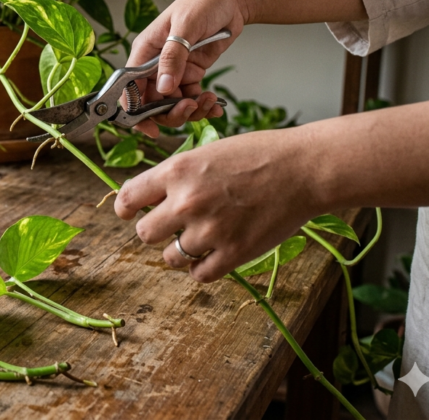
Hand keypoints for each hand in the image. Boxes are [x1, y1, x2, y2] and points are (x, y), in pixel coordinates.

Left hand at [113, 128, 322, 281]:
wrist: (303, 169)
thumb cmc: (257, 155)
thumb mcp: (206, 153)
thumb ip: (176, 176)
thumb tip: (149, 199)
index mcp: (177, 171)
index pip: (127, 198)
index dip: (125, 208)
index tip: (128, 213)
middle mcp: (186, 202)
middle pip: (144, 233)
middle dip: (155, 230)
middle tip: (172, 225)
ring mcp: (209, 230)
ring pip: (169, 258)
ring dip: (179, 251)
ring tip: (198, 238)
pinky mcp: (233, 253)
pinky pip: (199, 274)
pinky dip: (202, 267)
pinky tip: (212, 254)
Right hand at [124, 0, 246, 137]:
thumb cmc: (203, 2)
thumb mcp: (186, 27)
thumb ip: (172, 58)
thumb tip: (164, 88)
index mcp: (144, 51)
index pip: (130, 88)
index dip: (136, 111)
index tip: (151, 127)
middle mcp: (155, 64)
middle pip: (152, 102)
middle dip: (170, 112)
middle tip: (191, 108)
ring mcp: (174, 70)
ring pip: (173, 104)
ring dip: (191, 110)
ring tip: (210, 102)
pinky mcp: (192, 73)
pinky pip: (192, 98)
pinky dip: (203, 106)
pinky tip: (215, 105)